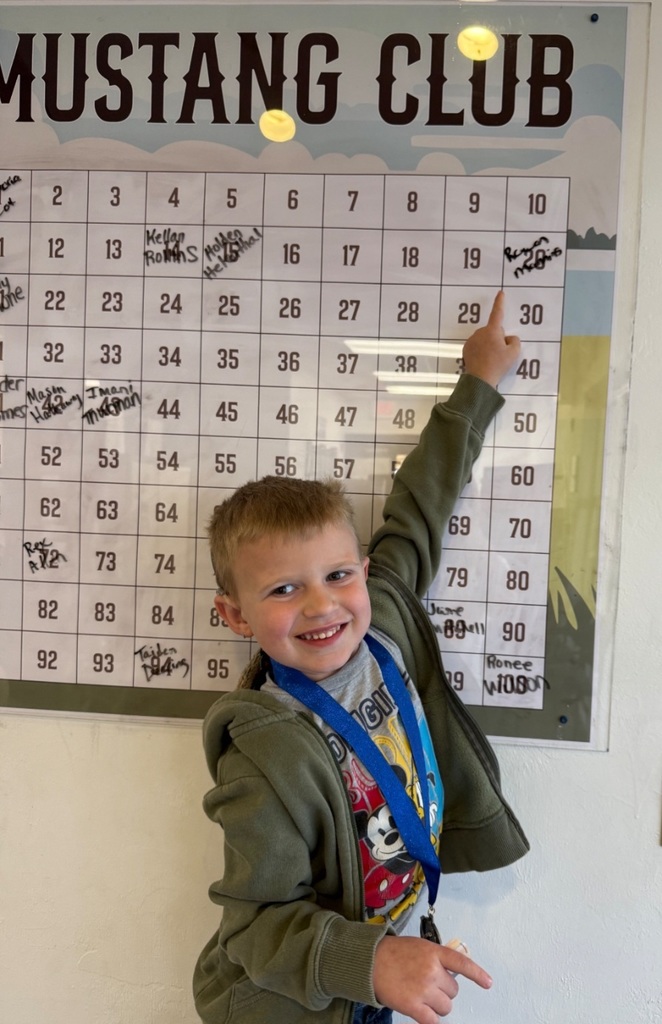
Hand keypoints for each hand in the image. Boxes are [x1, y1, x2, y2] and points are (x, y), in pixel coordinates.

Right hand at [373, 935, 491, 1023]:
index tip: (488, 983)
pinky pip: (433, 1020)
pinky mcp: (414, 1006)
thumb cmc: (393, 953)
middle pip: (453, 991)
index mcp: (434, 953)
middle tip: (427, 985)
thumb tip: (451, 973)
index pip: (461, 963)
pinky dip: (430, 1019)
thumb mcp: (419, 947)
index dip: (477, 974)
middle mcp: (432, 970)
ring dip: (436, 1005)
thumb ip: (436, 958)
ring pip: (445, 1007)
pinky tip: (424, 1014)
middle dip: (443, 991)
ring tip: (421, 996)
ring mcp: (423, 989)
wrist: (370, 961)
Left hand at [461, 290, 520, 387]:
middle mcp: (480, 332)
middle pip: (493, 330)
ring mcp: (472, 340)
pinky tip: (484, 360)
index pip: (498, 313)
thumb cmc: (498, 365)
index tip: (500, 293)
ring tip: (492, 359)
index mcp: (492, 330)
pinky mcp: (466, 349)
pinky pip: (477, 346)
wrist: (480, 379)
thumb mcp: (514, 353)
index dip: (500, 302)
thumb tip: (509, 338)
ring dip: (489, 344)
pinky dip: (481, 350)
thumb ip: (515, 341)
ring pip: (485, 338)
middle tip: (500, 353)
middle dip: (498, 338)